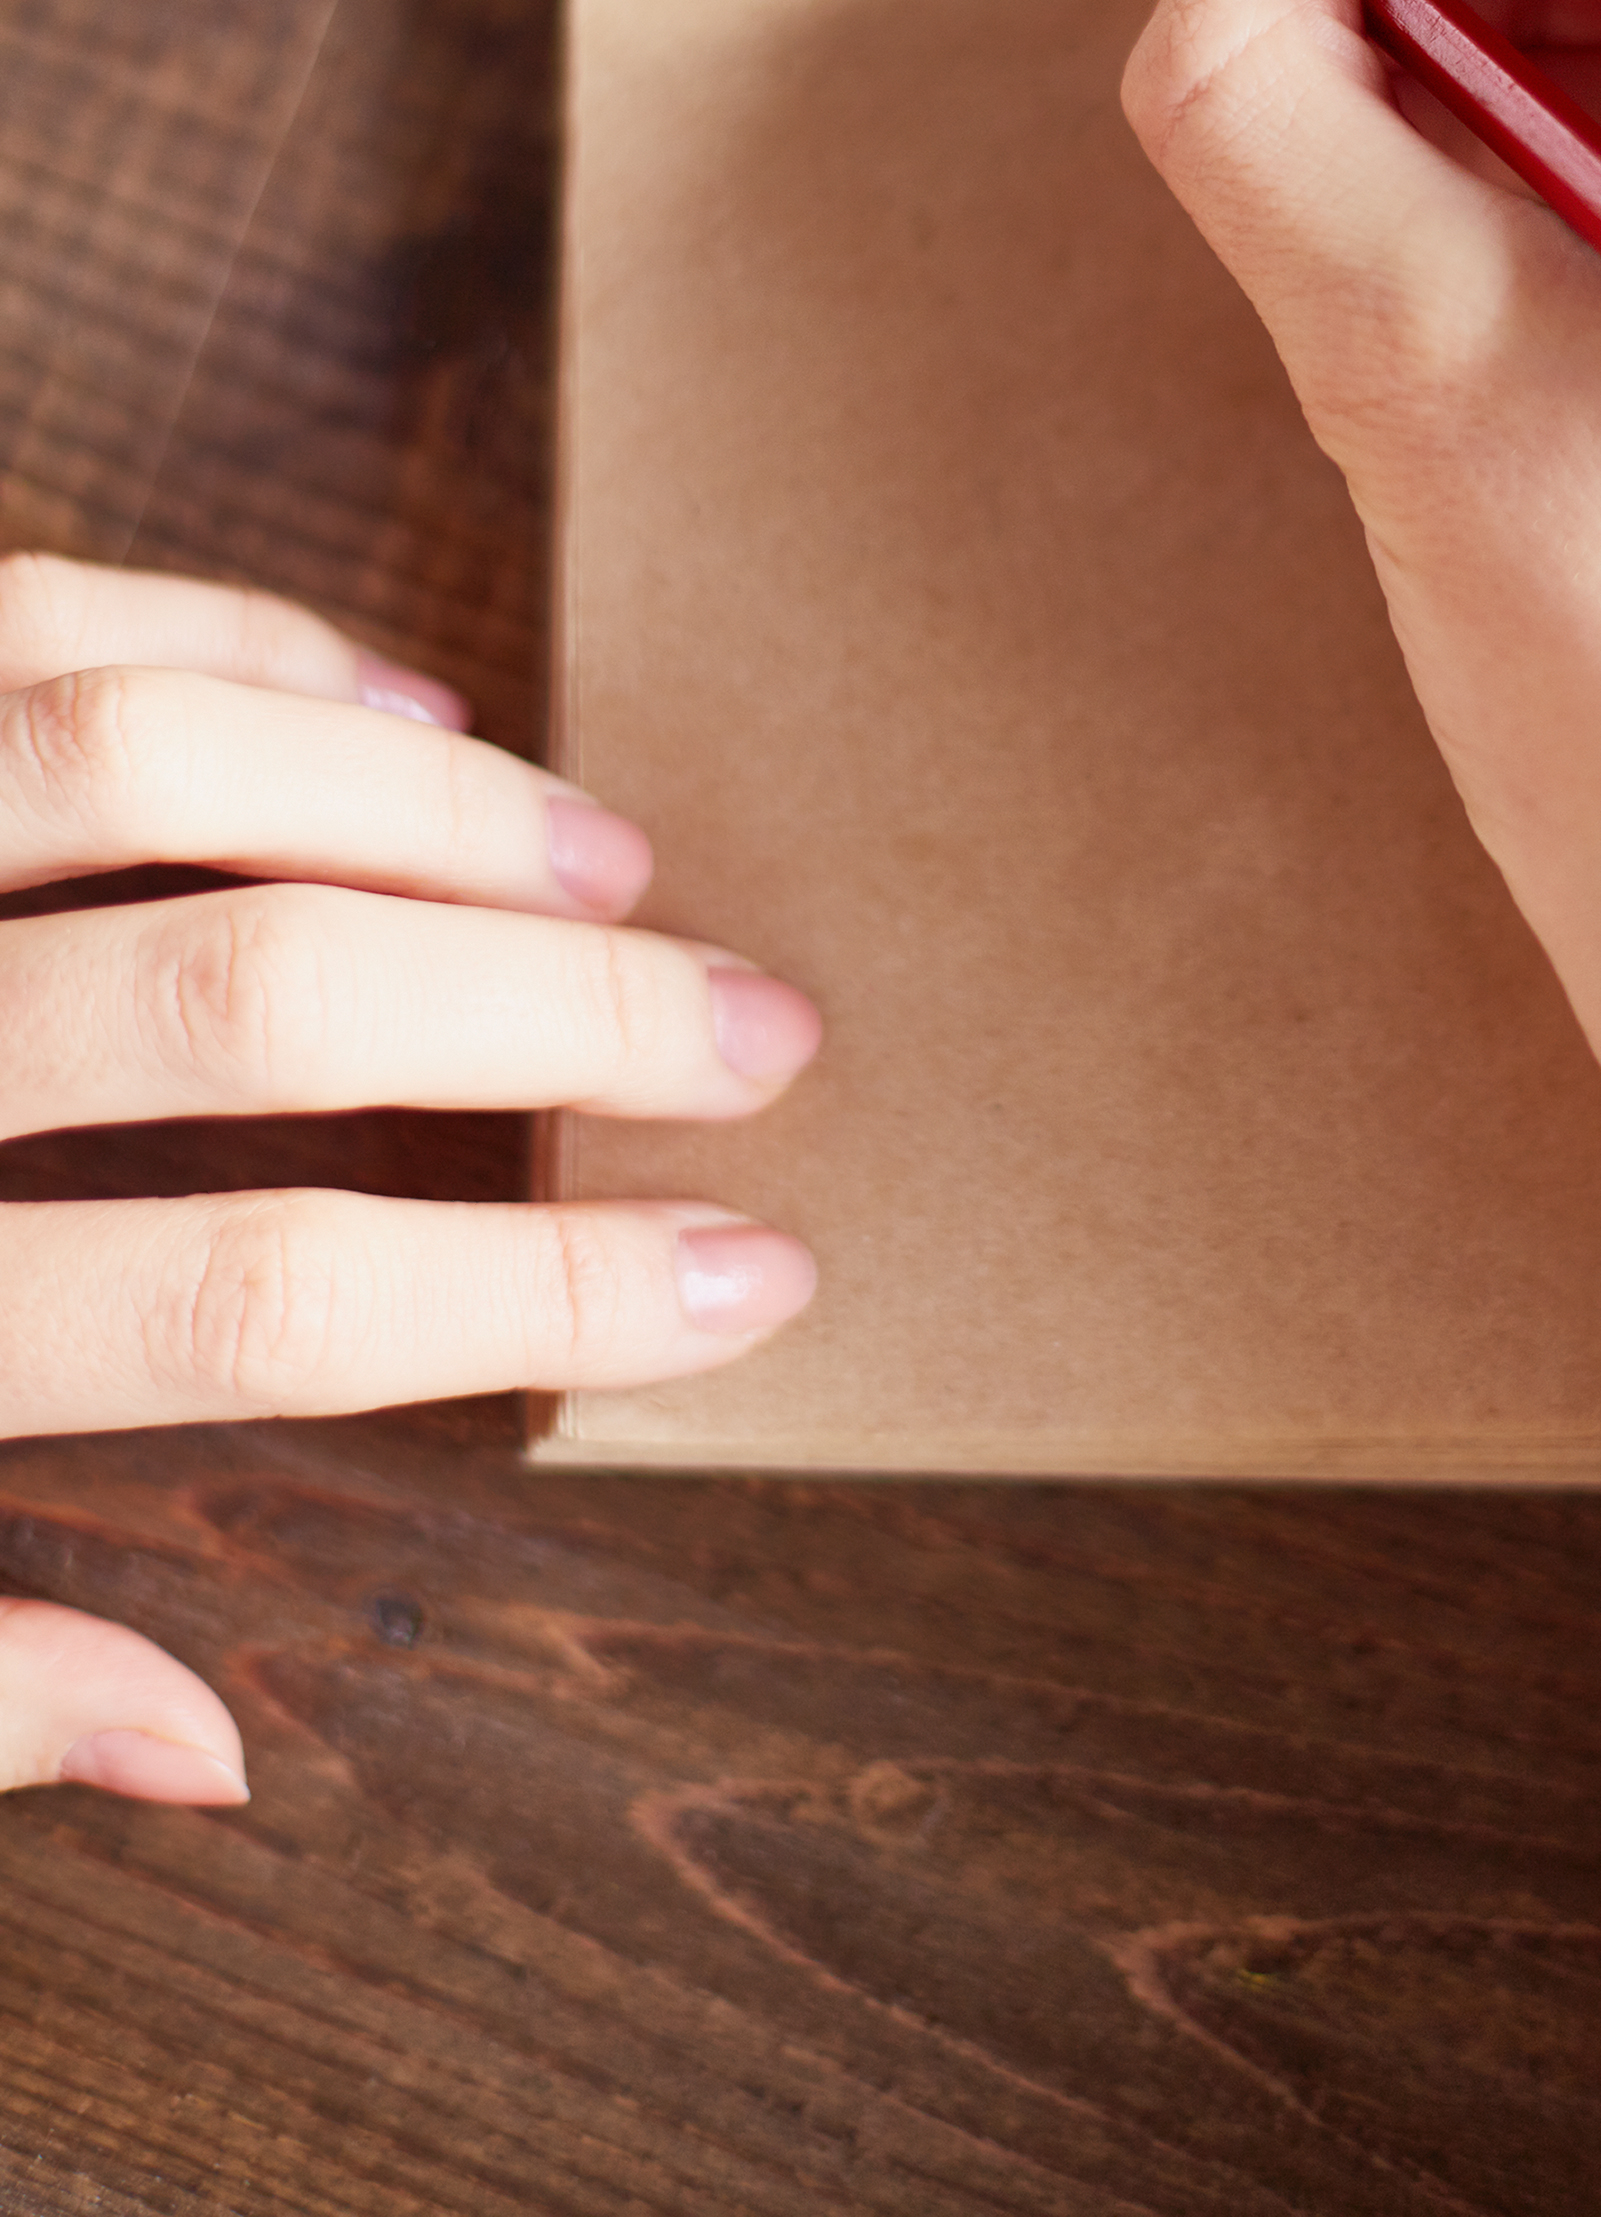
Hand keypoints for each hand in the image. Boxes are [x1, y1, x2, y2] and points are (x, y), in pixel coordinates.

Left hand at [0, 554, 815, 1809]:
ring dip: (427, 796)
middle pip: (259, 999)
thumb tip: (224, 1748)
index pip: (254, 1301)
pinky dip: (241, 635)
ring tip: (615, 846)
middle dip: (560, 1005)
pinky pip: (30, 614)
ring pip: (151, 762)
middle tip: (765, 1024)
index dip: (539, 1290)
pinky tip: (391, 691)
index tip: (756, 1273)